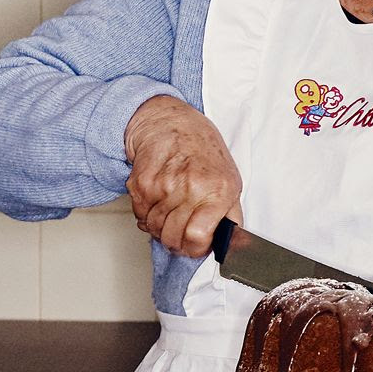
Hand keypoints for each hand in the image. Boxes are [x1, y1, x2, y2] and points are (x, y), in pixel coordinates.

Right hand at [125, 95, 241, 257]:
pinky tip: (158, 200)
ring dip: (160, 227)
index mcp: (217, 190)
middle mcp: (190, 187)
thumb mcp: (230, 180)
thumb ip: (231, 215)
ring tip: (171, 211)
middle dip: (176, 241)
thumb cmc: (202, 150)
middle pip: (172, 237)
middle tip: (180, 231)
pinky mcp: (140, 183)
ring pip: (154, 228)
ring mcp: (162, 185)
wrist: (170, 124)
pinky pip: (140, 216)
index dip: (195, 247)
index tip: (196, 244)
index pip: (197, 236)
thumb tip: (232, 243)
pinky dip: (147, 215)